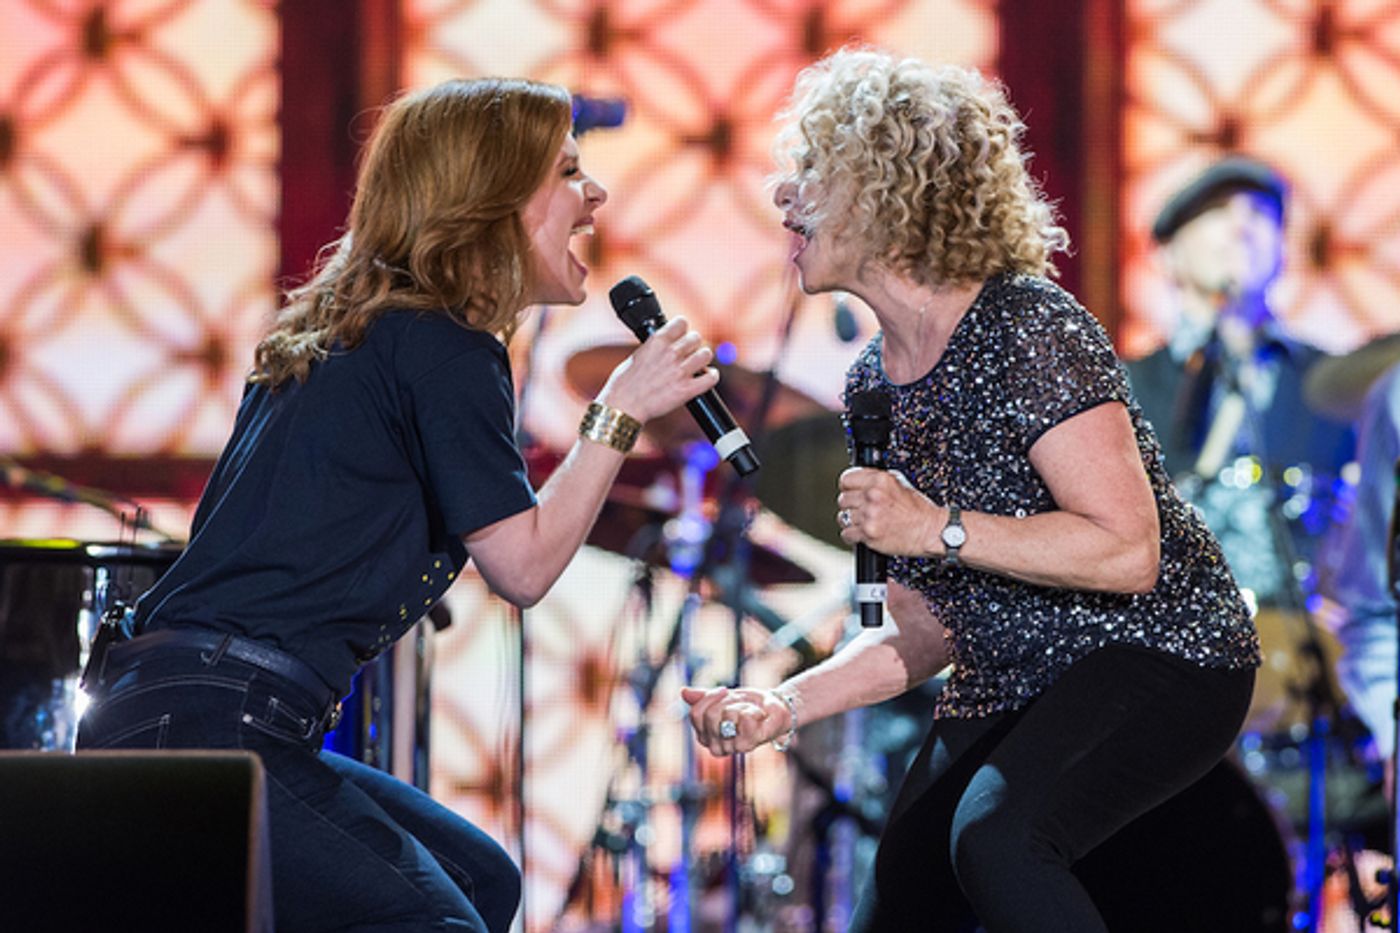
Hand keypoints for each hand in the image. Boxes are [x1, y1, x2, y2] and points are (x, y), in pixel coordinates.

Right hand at [596, 317, 717, 422]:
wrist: (622, 405)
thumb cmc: (624, 383)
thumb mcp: (638, 354)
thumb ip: (656, 348)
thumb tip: (669, 345)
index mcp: (657, 341)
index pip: (682, 322)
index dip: (683, 330)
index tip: (681, 336)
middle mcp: (670, 353)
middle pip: (696, 338)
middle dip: (693, 346)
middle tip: (687, 355)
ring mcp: (680, 371)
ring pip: (706, 354)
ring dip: (702, 359)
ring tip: (696, 366)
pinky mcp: (686, 390)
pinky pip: (711, 377)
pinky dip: (711, 376)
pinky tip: (705, 377)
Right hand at [681, 685, 789, 755]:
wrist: (775, 707)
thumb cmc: (747, 705)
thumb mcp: (723, 698)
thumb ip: (702, 697)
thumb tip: (683, 691)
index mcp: (705, 737)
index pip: (695, 715)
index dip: (709, 698)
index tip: (724, 689)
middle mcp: (716, 747)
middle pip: (709, 715)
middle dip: (726, 701)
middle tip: (739, 702)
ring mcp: (733, 747)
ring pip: (727, 715)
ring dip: (740, 705)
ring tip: (750, 710)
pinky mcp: (750, 744)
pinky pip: (744, 718)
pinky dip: (752, 710)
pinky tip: (758, 715)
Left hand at [837, 468, 941, 556]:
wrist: (930, 531)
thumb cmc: (919, 510)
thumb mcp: (900, 484)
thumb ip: (876, 481)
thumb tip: (857, 481)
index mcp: (880, 480)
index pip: (846, 479)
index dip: (848, 487)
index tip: (850, 492)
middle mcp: (873, 496)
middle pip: (843, 499)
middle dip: (851, 505)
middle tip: (862, 510)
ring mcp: (869, 515)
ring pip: (843, 517)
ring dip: (851, 521)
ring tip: (864, 522)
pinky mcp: (868, 533)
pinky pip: (846, 534)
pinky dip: (852, 536)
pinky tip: (863, 533)